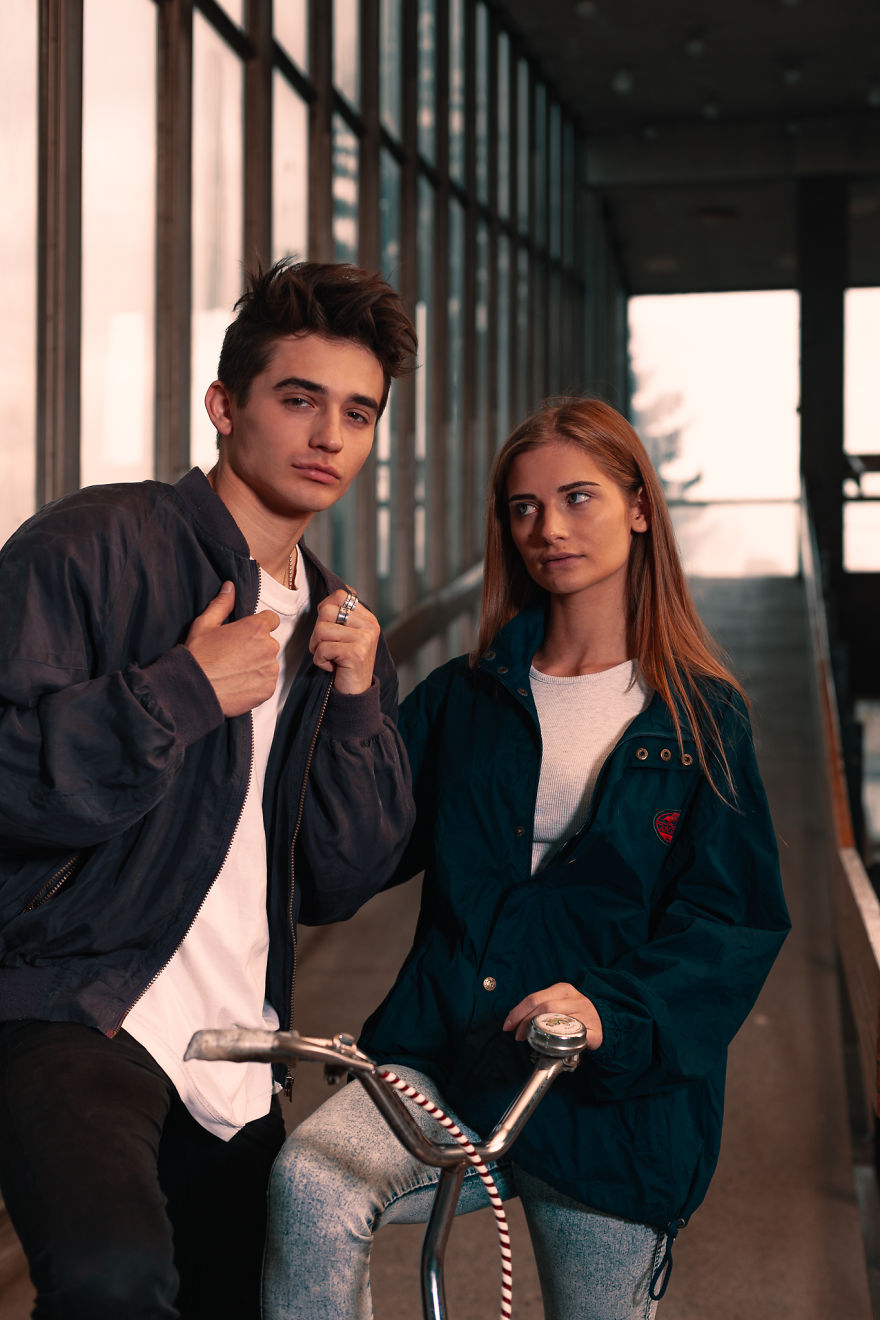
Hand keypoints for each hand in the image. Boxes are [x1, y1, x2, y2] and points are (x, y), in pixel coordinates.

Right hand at [185, 582, 280, 716]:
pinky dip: (256, 683)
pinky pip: (266, 682)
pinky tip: (238, 683)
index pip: (271, 620)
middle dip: (256, 647)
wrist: (193, 690)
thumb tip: (230, 587)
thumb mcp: (205, 624)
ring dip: (257, 665)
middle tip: (234, 655)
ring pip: (268, 663)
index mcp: (256, 628)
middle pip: (269, 643)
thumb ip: (222, 604)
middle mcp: (268, 647)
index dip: (258, 626)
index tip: (246, 635)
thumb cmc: (198, 656)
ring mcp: (270, 669)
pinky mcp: (268, 689)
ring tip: (234, 671)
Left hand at [309, 588, 379, 694]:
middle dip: (318, 632)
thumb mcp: (346, 635)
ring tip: (329, 657)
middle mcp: (370, 625)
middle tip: (326, 647)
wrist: (355, 693)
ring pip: (321, 630)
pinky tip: (332, 667)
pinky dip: (320, 661)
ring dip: (317, 647)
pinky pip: (323, 648)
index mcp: (368, 618)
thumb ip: (340, 615)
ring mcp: (365, 639)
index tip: (330, 628)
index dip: (325, 610)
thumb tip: (327, 600)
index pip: (340, 595)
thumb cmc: (345, 663)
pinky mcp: (356, 653)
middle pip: (326, 612)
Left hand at [502, 982, 603, 1049]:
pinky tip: (554, 1047)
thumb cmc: (574, 1014)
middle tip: (518, 1036)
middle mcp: (575, 998)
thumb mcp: (558, 1003)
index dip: (518, 1012)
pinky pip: (575, 1037)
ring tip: (531, 1041)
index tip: (508, 1025)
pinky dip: (562, 1043)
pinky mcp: (594, 1031)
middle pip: (544, 1008)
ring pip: (557, 1021)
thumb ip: (540, 1008)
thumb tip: (515, 1021)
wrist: (602, 1021)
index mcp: (563, 989)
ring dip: (540, 1033)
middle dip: (525, 1022)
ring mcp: (586, 1014)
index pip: (534, 998)